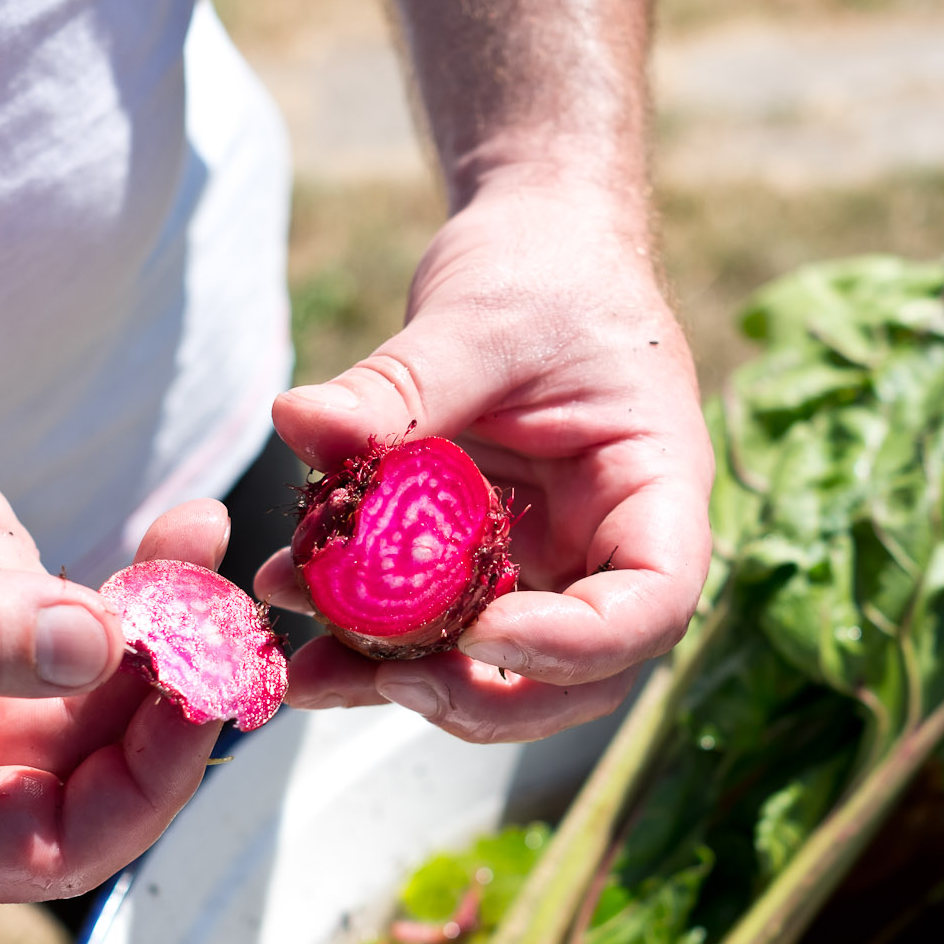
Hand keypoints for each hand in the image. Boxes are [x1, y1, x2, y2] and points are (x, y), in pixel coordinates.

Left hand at [257, 176, 712, 741]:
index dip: (573, 645)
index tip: (479, 630)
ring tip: (309, 671)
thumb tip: (297, 422)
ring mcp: (545, 566)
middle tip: (392, 684)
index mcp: (653, 494)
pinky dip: (364, 634)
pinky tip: (289, 603)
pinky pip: (431, 623)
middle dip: (484, 697)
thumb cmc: (544, 273)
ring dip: (404, 683)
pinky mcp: (479, 565)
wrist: (535, 246)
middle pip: (580, 677)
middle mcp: (609, 551)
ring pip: (497, 670)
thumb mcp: (476, 320)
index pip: (651, 607)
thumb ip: (398, 385)